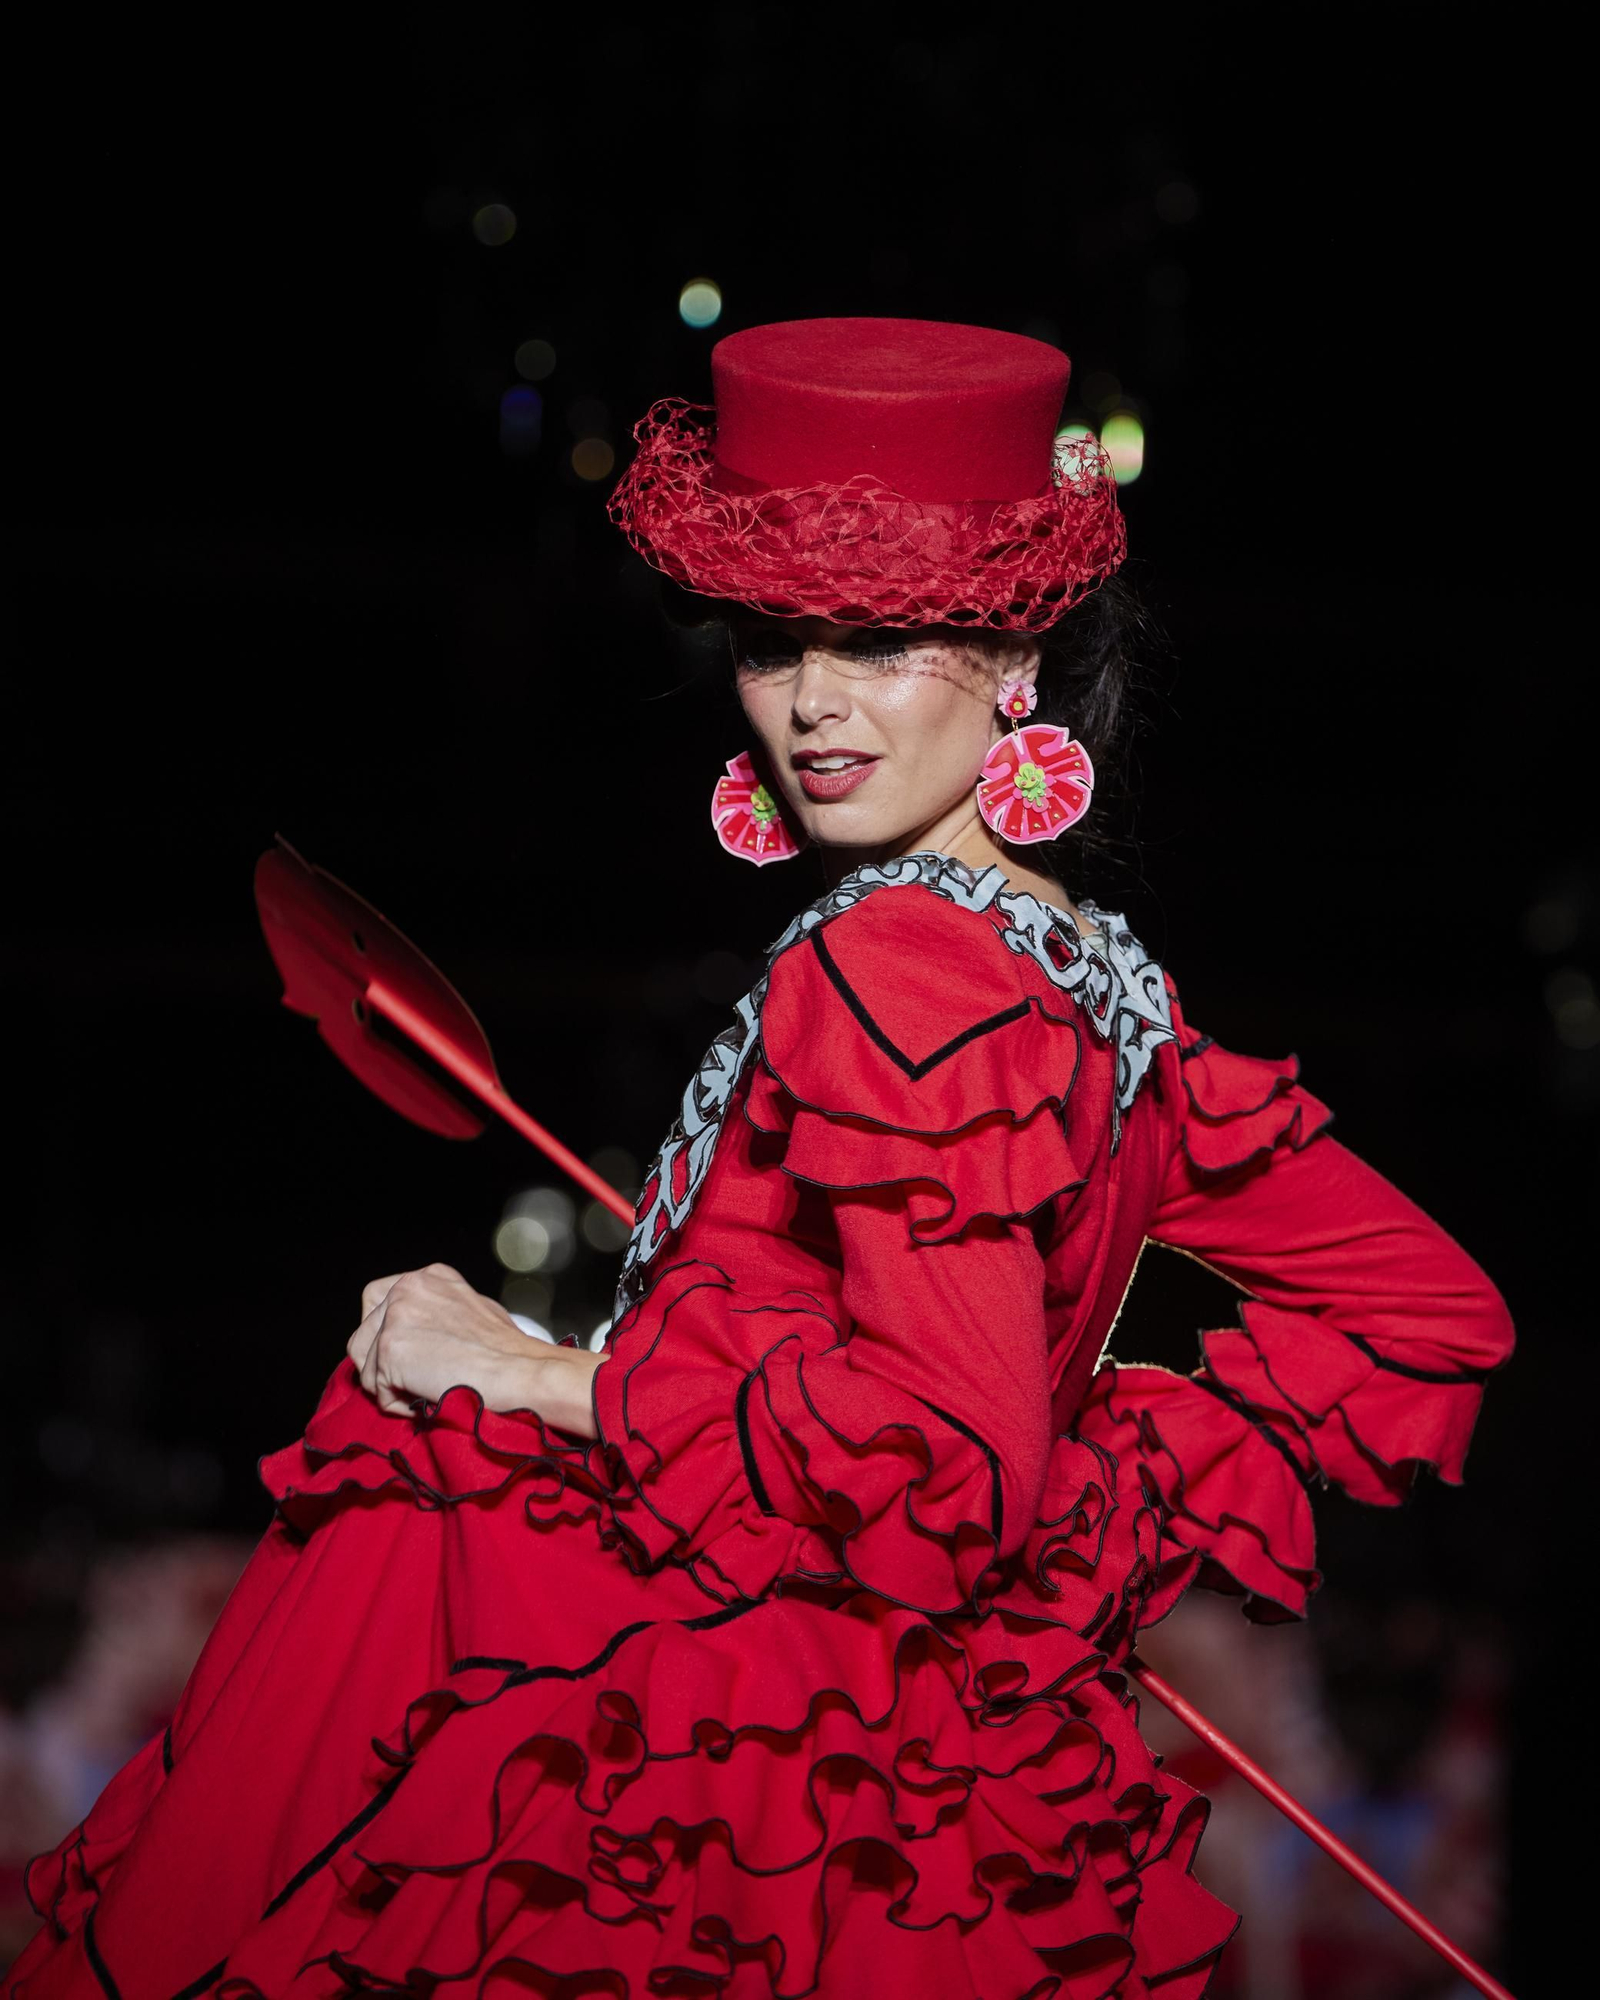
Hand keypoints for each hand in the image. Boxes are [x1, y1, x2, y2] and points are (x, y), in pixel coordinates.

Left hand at [348, 1264, 602, 1436]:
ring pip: (365, 1364)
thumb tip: (417, 1339)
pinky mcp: (391, 1349)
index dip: (384, 1334)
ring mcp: (396, 1317)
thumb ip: (436, 1314)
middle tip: (417, 1380)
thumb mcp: (471, 1310)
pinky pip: (377, 1390)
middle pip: (363, 1335)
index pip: (376, 1301)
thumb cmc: (508, 1353)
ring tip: (428, 1389)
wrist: (520, 1371)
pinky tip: (430, 1398)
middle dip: (382, 1364)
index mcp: (427, 1277)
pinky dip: (401, 1404)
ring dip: (391, 1386)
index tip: (408, 1357)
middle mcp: (407, 1288)